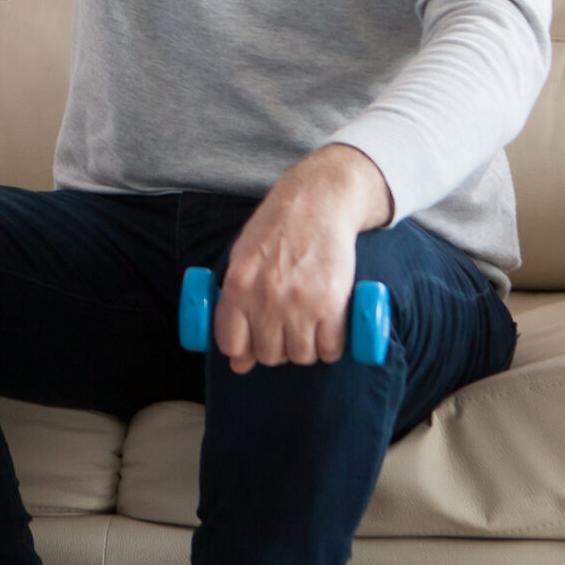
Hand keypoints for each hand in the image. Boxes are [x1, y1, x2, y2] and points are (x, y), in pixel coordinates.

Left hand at [212, 144, 392, 374]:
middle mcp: (266, 296)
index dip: (243, 348)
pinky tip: (329, 327)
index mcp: (238, 284)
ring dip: (306, 347)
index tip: (255, 340)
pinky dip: (331, 346)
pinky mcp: (333, 302)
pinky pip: (331, 349)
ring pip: (301, 356)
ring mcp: (300, 301)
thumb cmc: (276, 230)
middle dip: (278, 347)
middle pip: (269, 355)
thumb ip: (235, 309)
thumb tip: (239, 364)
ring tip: (308, 324)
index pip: (231, 343)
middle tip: (286, 326)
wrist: (318, 200)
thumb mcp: (243, 261)